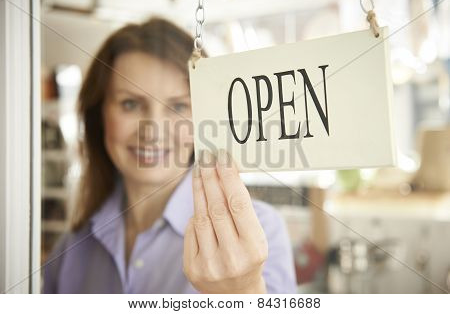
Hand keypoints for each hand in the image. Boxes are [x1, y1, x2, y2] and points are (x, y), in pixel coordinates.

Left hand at [183, 149, 267, 292]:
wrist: (235, 293)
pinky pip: (191, 231)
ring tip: (199, 171)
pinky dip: (196, 214)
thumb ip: (242, 212)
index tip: (222, 158)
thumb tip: (225, 173)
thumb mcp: (256, 237)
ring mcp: (209, 265)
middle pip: (216, 208)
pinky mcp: (192, 268)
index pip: (238, 205)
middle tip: (206, 158)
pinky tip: (199, 199)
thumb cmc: (249, 257)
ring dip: (199, 190)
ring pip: (201, 217)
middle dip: (210, 178)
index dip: (229, 178)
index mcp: (254, 248)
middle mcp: (232, 258)